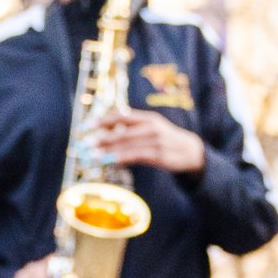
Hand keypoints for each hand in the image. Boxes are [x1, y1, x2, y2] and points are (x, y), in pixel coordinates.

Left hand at [90, 106, 206, 175]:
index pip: (122, 116)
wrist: (191, 151)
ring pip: (128, 145)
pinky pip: (137, 156)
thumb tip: (107, 133)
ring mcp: (156, 141)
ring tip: (94, 155)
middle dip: (103, 138)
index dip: (104, 120)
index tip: (88, 125)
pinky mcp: (159, 155)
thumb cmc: (165, 140)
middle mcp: (151, 127)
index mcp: (148, 118)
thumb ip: (132, 130)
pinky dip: (123, 158)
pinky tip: (112, 161)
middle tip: (86, 143)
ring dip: (109, 150)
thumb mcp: (151, 129)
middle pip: (123, 132)